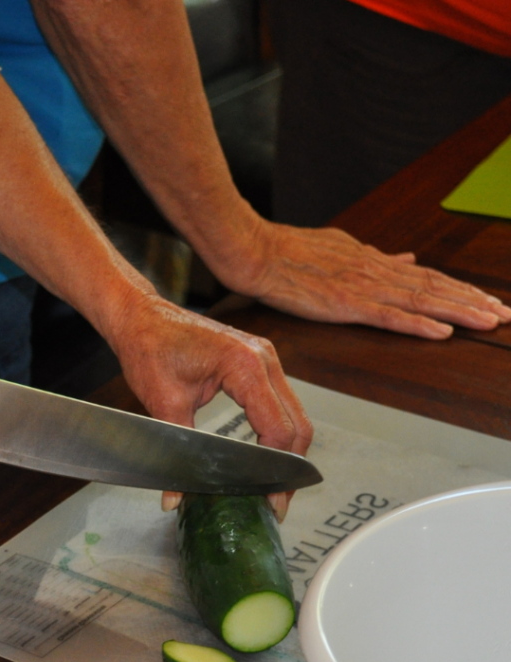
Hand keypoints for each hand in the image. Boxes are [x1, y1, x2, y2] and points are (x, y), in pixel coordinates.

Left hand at [104, 287, 312, 520]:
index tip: (268, 502)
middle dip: (288, 468)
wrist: (141, 317)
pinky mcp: (258, 363)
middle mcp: (264, 359)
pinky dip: (277, 433)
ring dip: (286, 452)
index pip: (277, 429)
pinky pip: (279, 403)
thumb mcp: (162, 403)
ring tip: (271, 488)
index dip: (274, 472)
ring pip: (293, 415)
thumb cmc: (149, 347)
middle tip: (275, 505)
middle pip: (297, 424)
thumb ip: (177, 451)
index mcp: (245, 366)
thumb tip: (176, 497)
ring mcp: (265, 359)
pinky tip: (265, 459)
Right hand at [223, 221, 510, 338]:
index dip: (459, 288)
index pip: (426, 276)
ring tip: (489, 321)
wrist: (256, 252)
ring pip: (421, 300)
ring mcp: (362, 287)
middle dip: (473, 301)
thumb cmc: (286, 252)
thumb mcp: (339, 248)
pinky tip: (442, 332)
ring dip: (459, 311)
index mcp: (373, 261)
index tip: (486, 299)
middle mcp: (375, 272)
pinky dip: (418, 324)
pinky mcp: (345, 304)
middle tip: (504, 313)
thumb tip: (406, 260)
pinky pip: (389, 317)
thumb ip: (375, 259)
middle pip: (434, 287)